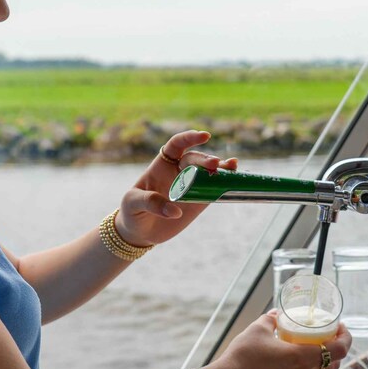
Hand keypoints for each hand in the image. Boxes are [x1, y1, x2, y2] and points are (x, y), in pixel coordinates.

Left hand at [115, 130, 237, 246]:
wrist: (140, 232)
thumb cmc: (132, 212)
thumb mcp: (133, 204)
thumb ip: (150, 202)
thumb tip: (175, 209)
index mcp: (161, 165)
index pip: (176, 145)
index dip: (189, 138)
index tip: (204, 136)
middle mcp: (179, 171)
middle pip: (195, 159)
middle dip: (205, 159)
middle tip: (214, 165)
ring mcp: (191, 186)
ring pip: (209, 172)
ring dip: (221, 167)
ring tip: (232, 167)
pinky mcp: (199, 201)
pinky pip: (214, 189)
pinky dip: (225, 182)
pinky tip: (235, 177)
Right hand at [207, 312, 351, 368]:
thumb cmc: (245, 355)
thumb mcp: (258, 329)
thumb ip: (270, 319)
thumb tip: (276, 314)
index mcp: (303, 357)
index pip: (339, 350)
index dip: (346, 337)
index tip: (341, 326)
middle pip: (335, 363)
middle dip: (337, 348)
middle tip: (330, 333)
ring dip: (326, 359)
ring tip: (317, 345)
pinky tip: (304, 364)